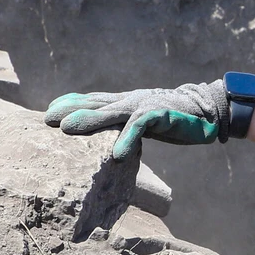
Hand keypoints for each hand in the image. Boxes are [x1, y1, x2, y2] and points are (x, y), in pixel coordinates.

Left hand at [45, 81, 229, 159]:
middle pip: (96, 104)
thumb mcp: (145, 118)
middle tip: (46, 119)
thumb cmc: (176, 116)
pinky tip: (118, 155)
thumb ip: (126, 122)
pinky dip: (128, 139)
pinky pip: (141, 126)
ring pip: (112, 112)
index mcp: (127, 102)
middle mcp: (131, 101)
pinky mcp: (161, 114)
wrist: (208, 110)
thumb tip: (108, 139)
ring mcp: (144, 106)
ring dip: (89, 120)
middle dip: (71, 110)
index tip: (50, 109)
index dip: (72, 102)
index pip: (95, 100)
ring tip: (67, 129)